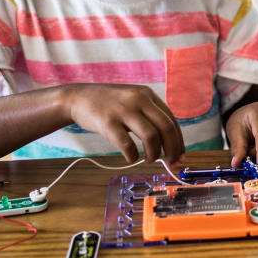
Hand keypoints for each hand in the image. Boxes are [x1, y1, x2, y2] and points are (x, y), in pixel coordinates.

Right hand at [62, 84, 184, 164]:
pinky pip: (127, 144)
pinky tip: (131, 158)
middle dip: (173, 149)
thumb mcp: (133, 101)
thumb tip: (169, 143)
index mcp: (148, 95)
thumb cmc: (109, 104)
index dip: (179, 141)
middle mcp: (139, 99)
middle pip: (166, 127)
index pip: (171, 120)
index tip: (180, 156)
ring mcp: (123, 110)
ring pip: (151, 136)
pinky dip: (133, 155)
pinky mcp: (107, 122)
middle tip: (171, 163)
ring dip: (154, 153)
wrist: (78, 98)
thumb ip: (149, 116)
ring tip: (148, 159)